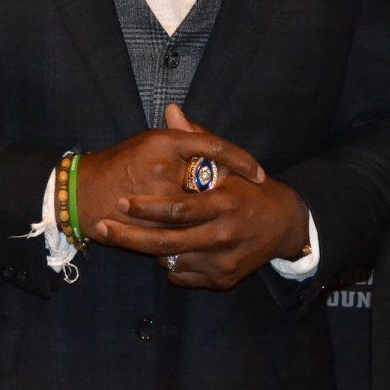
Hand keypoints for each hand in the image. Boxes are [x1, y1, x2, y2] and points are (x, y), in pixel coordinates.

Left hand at [95, 105, 310, 290]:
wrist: (286, 225)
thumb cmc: (251, 190)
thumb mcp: (229, 164)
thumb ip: (197, 140)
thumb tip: (171, 110)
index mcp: (224, 203)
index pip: (176, 210)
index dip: (145, 208)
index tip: (120, 201)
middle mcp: (224, 236)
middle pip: (166, 243)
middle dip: (129, 237)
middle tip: (104, 228)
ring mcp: (223, 262)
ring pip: (172, 261)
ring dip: (150, 250)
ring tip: (134, 236)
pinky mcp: (223, 280)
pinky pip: (183, 276)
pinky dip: (170, 265)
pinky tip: (165, 252)